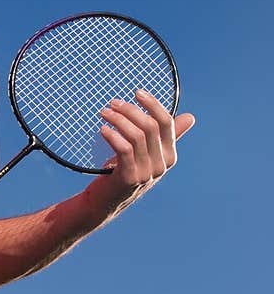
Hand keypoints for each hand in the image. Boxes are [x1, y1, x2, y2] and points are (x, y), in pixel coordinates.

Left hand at [90, 88, 194, 212]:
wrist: (106, 200)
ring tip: (104, 112)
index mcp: (170, 155)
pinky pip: (124, 149)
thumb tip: (191, 118)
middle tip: (113, 103)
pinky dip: (113, 136)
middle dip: (130, 110)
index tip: (137, 92)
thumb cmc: (126, 170)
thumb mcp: (148, 152)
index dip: (153, 105)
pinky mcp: (130, 178)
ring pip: (136, 136)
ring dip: (118, 120)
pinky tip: (102, 129)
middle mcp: (162, 164)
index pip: (166, 123)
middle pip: (150, 127)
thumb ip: (165, 136)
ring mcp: (147, 172)